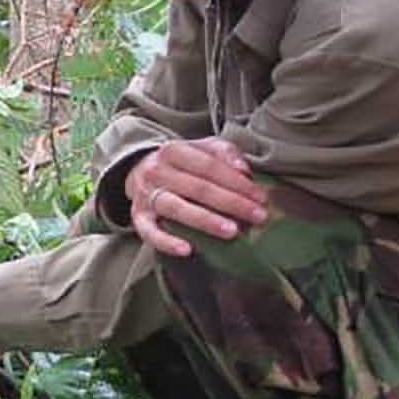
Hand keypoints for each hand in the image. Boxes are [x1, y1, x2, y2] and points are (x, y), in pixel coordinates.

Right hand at [126, 138, 267, 256]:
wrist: (138, 171)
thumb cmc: (181, 164)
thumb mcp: (201, 149)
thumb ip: (224, 153)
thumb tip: (243, 169)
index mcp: (173, 150)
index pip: (209, 166)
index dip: (237, 182)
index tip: (261, 197)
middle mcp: (157, 171)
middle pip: (198, 188)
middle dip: (232, 203)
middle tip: (258, 216)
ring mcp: (145, 195)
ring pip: (177, 208)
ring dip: (206, 221)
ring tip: (232, 231)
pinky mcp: (138, 218)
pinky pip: (150, 232)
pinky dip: (167, 242)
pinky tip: (188, 250)